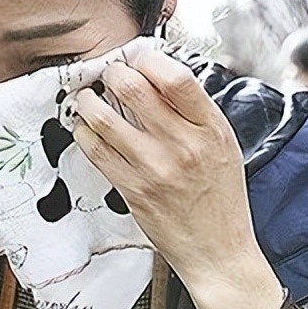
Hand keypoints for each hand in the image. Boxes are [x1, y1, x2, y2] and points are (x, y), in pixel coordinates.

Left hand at [71, 49, 282, 308]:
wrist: (218, 251)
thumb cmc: (221, 197)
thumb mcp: (223, 145)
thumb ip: (194, 112)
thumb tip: (159, 74)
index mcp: (211, 129)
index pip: (175, 77)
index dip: (147, 58)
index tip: (136, 56)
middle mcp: (184, 146)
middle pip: (133, 88)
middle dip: (111, 72)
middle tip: (107, 73)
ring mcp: (155, 169)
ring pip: (104, 118)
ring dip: (88, 100)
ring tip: (87, 96)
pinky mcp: (133, 191)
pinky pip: (95, 151)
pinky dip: (84, 133)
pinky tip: (85, 128)